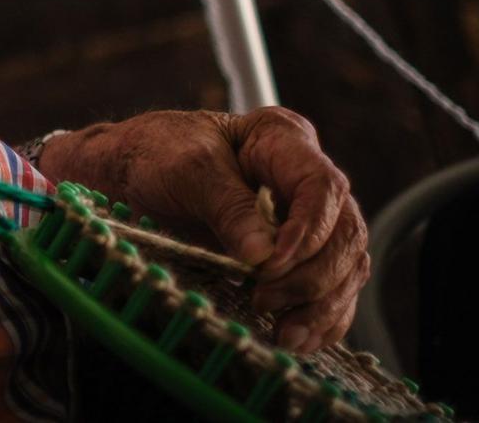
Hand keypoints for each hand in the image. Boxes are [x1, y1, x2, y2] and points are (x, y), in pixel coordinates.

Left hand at [42, 107, 368, 353]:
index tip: (270, 265)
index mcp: (284, 140)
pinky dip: (321, 318)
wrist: (132, 172)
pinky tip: (297, 337)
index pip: (322, 188)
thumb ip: (228, 207)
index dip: (307, 232)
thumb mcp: (187, 170)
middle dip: (314, 276)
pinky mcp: (299, 255)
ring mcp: (308, 219)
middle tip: (266, 300)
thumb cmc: (158, 154)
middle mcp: (306, 180)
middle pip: (344, 233)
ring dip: (322, 306)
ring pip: (346, 267)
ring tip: (286, 334)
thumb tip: (264, 256)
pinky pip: (331, 290)